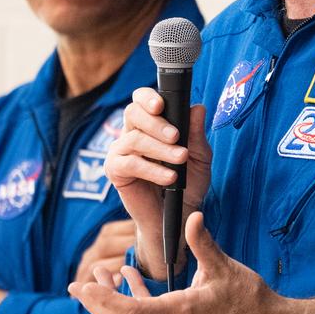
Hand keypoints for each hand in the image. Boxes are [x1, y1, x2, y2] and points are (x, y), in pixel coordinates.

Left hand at [69, 212, 314, 313]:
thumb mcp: (224, 266)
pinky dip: (134, 298)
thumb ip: (203, 241)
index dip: (101, 300)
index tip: (82, 285)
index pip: (128, 312)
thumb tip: (193, 216)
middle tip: (76, 283)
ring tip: (98, 276)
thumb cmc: (248, 295)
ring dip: (112, 301)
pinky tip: (129, 275)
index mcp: (179, 311)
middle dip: (96, 303)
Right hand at [104, 90, 211, 274]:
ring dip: (160, 148)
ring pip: (134, 138)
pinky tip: (169, 176)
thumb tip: (198, 107)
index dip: (148, 98)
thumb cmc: (187, 183)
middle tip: (176, 137)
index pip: (142, 100)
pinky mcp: (115, 171)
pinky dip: (152, 169)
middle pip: (133, 112)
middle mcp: (132, 133)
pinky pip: (129, 163)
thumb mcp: (199, 158)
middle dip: (156, 123)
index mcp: (151, 124)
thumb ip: (197, 134)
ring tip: (180, 159)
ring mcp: (121, 151)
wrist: (178, 215)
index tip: (162, 106)